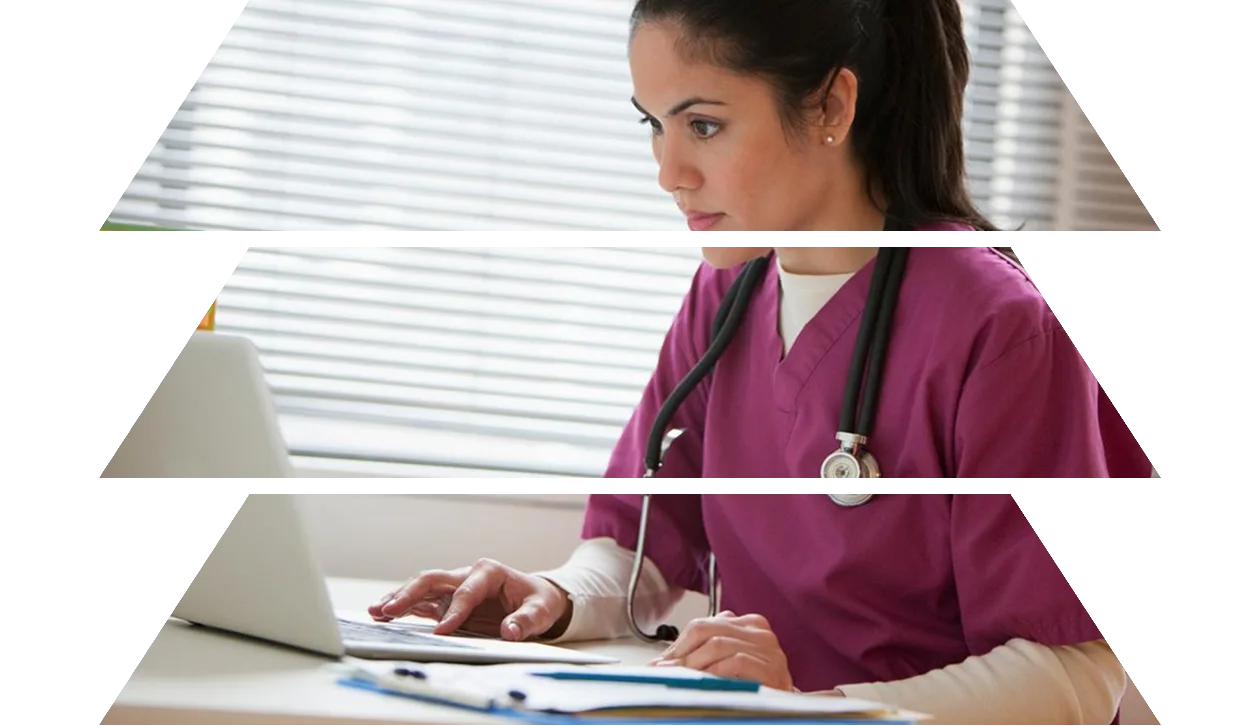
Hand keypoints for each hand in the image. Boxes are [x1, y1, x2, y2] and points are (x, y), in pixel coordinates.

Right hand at [367, 558, 570, 641]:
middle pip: (433, 580)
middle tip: (389, 610)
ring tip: (376, 612)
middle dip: (410, 594)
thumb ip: (525, 621)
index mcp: (489, 571)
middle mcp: (466, 574)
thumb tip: (510, 631)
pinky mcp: (447, 601)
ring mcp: (454, 587)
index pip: (466, 591)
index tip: (442, 630)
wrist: (535, 599)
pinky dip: (403, 608)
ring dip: (399, 599)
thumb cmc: (537, 602)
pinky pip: (422, 603)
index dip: (454, 611)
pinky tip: (384, 616)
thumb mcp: (540, 611)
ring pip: (421, 588)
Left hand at [647, 611, 793, 691]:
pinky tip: (704, 683)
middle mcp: (760, 631)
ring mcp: (769, 648)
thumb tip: (661, 664)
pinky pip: (736, 662)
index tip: (660, 664)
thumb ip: (702, 654)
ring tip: (681, 679)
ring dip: (694, 664)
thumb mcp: (726, 663)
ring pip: (719, 645)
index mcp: (747, 623)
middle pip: (708, 631)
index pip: (703, 625)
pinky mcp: (773, 668)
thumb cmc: (753, 685)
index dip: (678, 645)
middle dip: (682, 654)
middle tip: (665, 672)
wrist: (783, 707)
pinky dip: (714, 672)